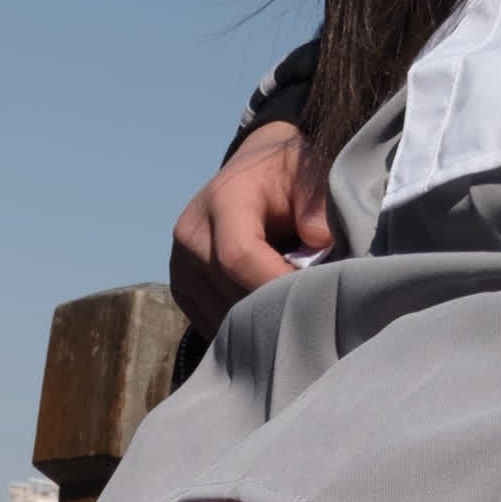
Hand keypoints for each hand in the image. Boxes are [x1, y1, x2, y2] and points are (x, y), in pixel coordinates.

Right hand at [170, 122, 332, 336]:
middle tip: (309, 304)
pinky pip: (213, 325)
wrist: (254, 174)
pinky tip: (265, 307)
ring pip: (221, 317)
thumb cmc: (287, 177)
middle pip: (230, 294)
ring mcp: (180, 266)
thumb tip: (320, 240)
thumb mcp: (309, 176)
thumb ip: (316, 205)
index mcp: (222, 201)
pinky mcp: (181, 290)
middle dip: (274, 307)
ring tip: (287, 302)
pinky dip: (243, 327)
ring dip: (259, 320)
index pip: (237, 257)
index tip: (313, 295)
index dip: (275, 283)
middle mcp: (191, 235)